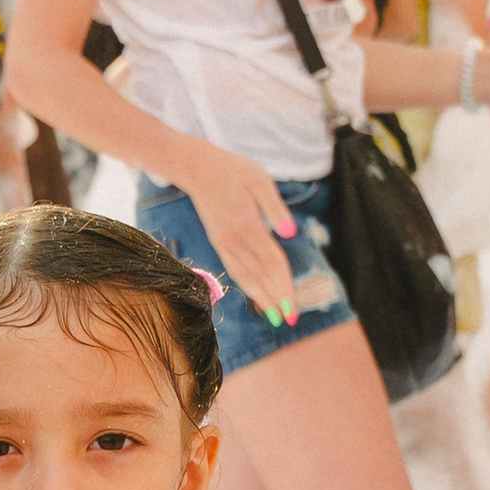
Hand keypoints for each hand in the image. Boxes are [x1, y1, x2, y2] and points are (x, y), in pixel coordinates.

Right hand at [176, 143, 303, 326]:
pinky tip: (257, 294)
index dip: (283, 285)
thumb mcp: (259, 180)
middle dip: (275, 299)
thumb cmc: (233, 170)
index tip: (292, 305)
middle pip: (259, 275)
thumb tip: (289, 233)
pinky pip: (235, 269)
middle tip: (290, 320)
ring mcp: (224, 243)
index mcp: (247, 225)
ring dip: (261, 297)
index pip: (271, 261)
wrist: (197, 169)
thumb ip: (274, 207)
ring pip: (245, 276)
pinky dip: (248, 285)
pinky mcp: (219, 242)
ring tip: (274, 315)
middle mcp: (233, 240)